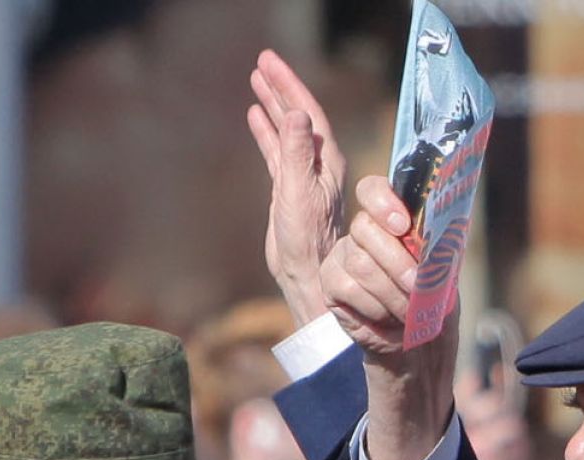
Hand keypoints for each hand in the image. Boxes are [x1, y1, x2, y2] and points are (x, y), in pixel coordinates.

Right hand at [246, 50, 346, 326]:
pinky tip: (256, 116)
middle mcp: (320, 165)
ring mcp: (305, 176)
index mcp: (327, 162)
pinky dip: (268, 132)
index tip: (270, 61)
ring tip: (257, 81)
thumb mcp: (299, 191)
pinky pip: (278, 151)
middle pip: (299, 116)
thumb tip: (298, 115)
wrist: (308, 273)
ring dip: (274, 106)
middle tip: (262, 61)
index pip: (309, 112)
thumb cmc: (308, 238)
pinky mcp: (290, 189)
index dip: (290, 85)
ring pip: (288, 131)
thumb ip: (297, 153)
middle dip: (282, 88)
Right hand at [322, 174, 458, 459]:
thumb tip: (433, 231)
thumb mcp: (443, 273)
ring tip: (409, 312)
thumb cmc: (434, 303)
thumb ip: (434, 247)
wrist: (420, 344)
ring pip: (359, 263)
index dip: (382, 202)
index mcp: (391, 221)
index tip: (402, 225)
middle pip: (365, 230)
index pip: (373, 190)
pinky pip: (347, 289)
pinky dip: (374, 308)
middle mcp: (362, 233)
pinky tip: (387, 320)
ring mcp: (342, 257)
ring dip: (390, 293)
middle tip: (419, 289)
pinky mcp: (331, 285)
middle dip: (398, 264)